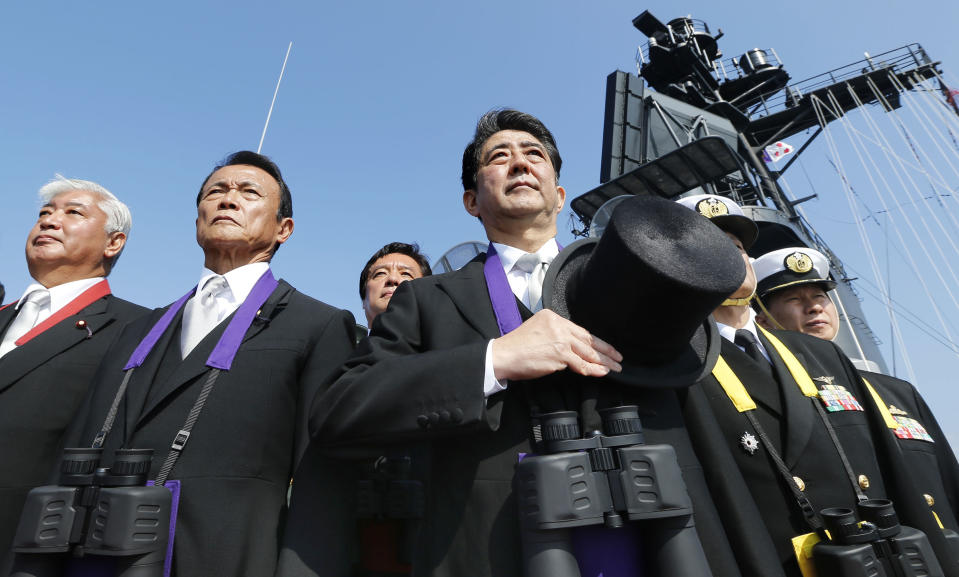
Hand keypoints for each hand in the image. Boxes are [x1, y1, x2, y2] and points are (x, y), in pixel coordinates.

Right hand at [491, 309, 622, 380]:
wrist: (503, 355)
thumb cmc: (517, 347)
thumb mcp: (537, 330)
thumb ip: (555, 335)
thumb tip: (573, 348)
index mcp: (553, 317)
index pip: (579, 331)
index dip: (595, 341)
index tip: (605, 348)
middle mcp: (558, 325)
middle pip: (587, 339)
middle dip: (605, 350)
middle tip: (618, 357)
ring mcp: (560, 339)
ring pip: (588, 352)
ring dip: (603, 361)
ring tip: (615, 368)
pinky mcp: (559, 354)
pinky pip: (581, 364)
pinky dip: (593, 369)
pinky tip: (601, 373)